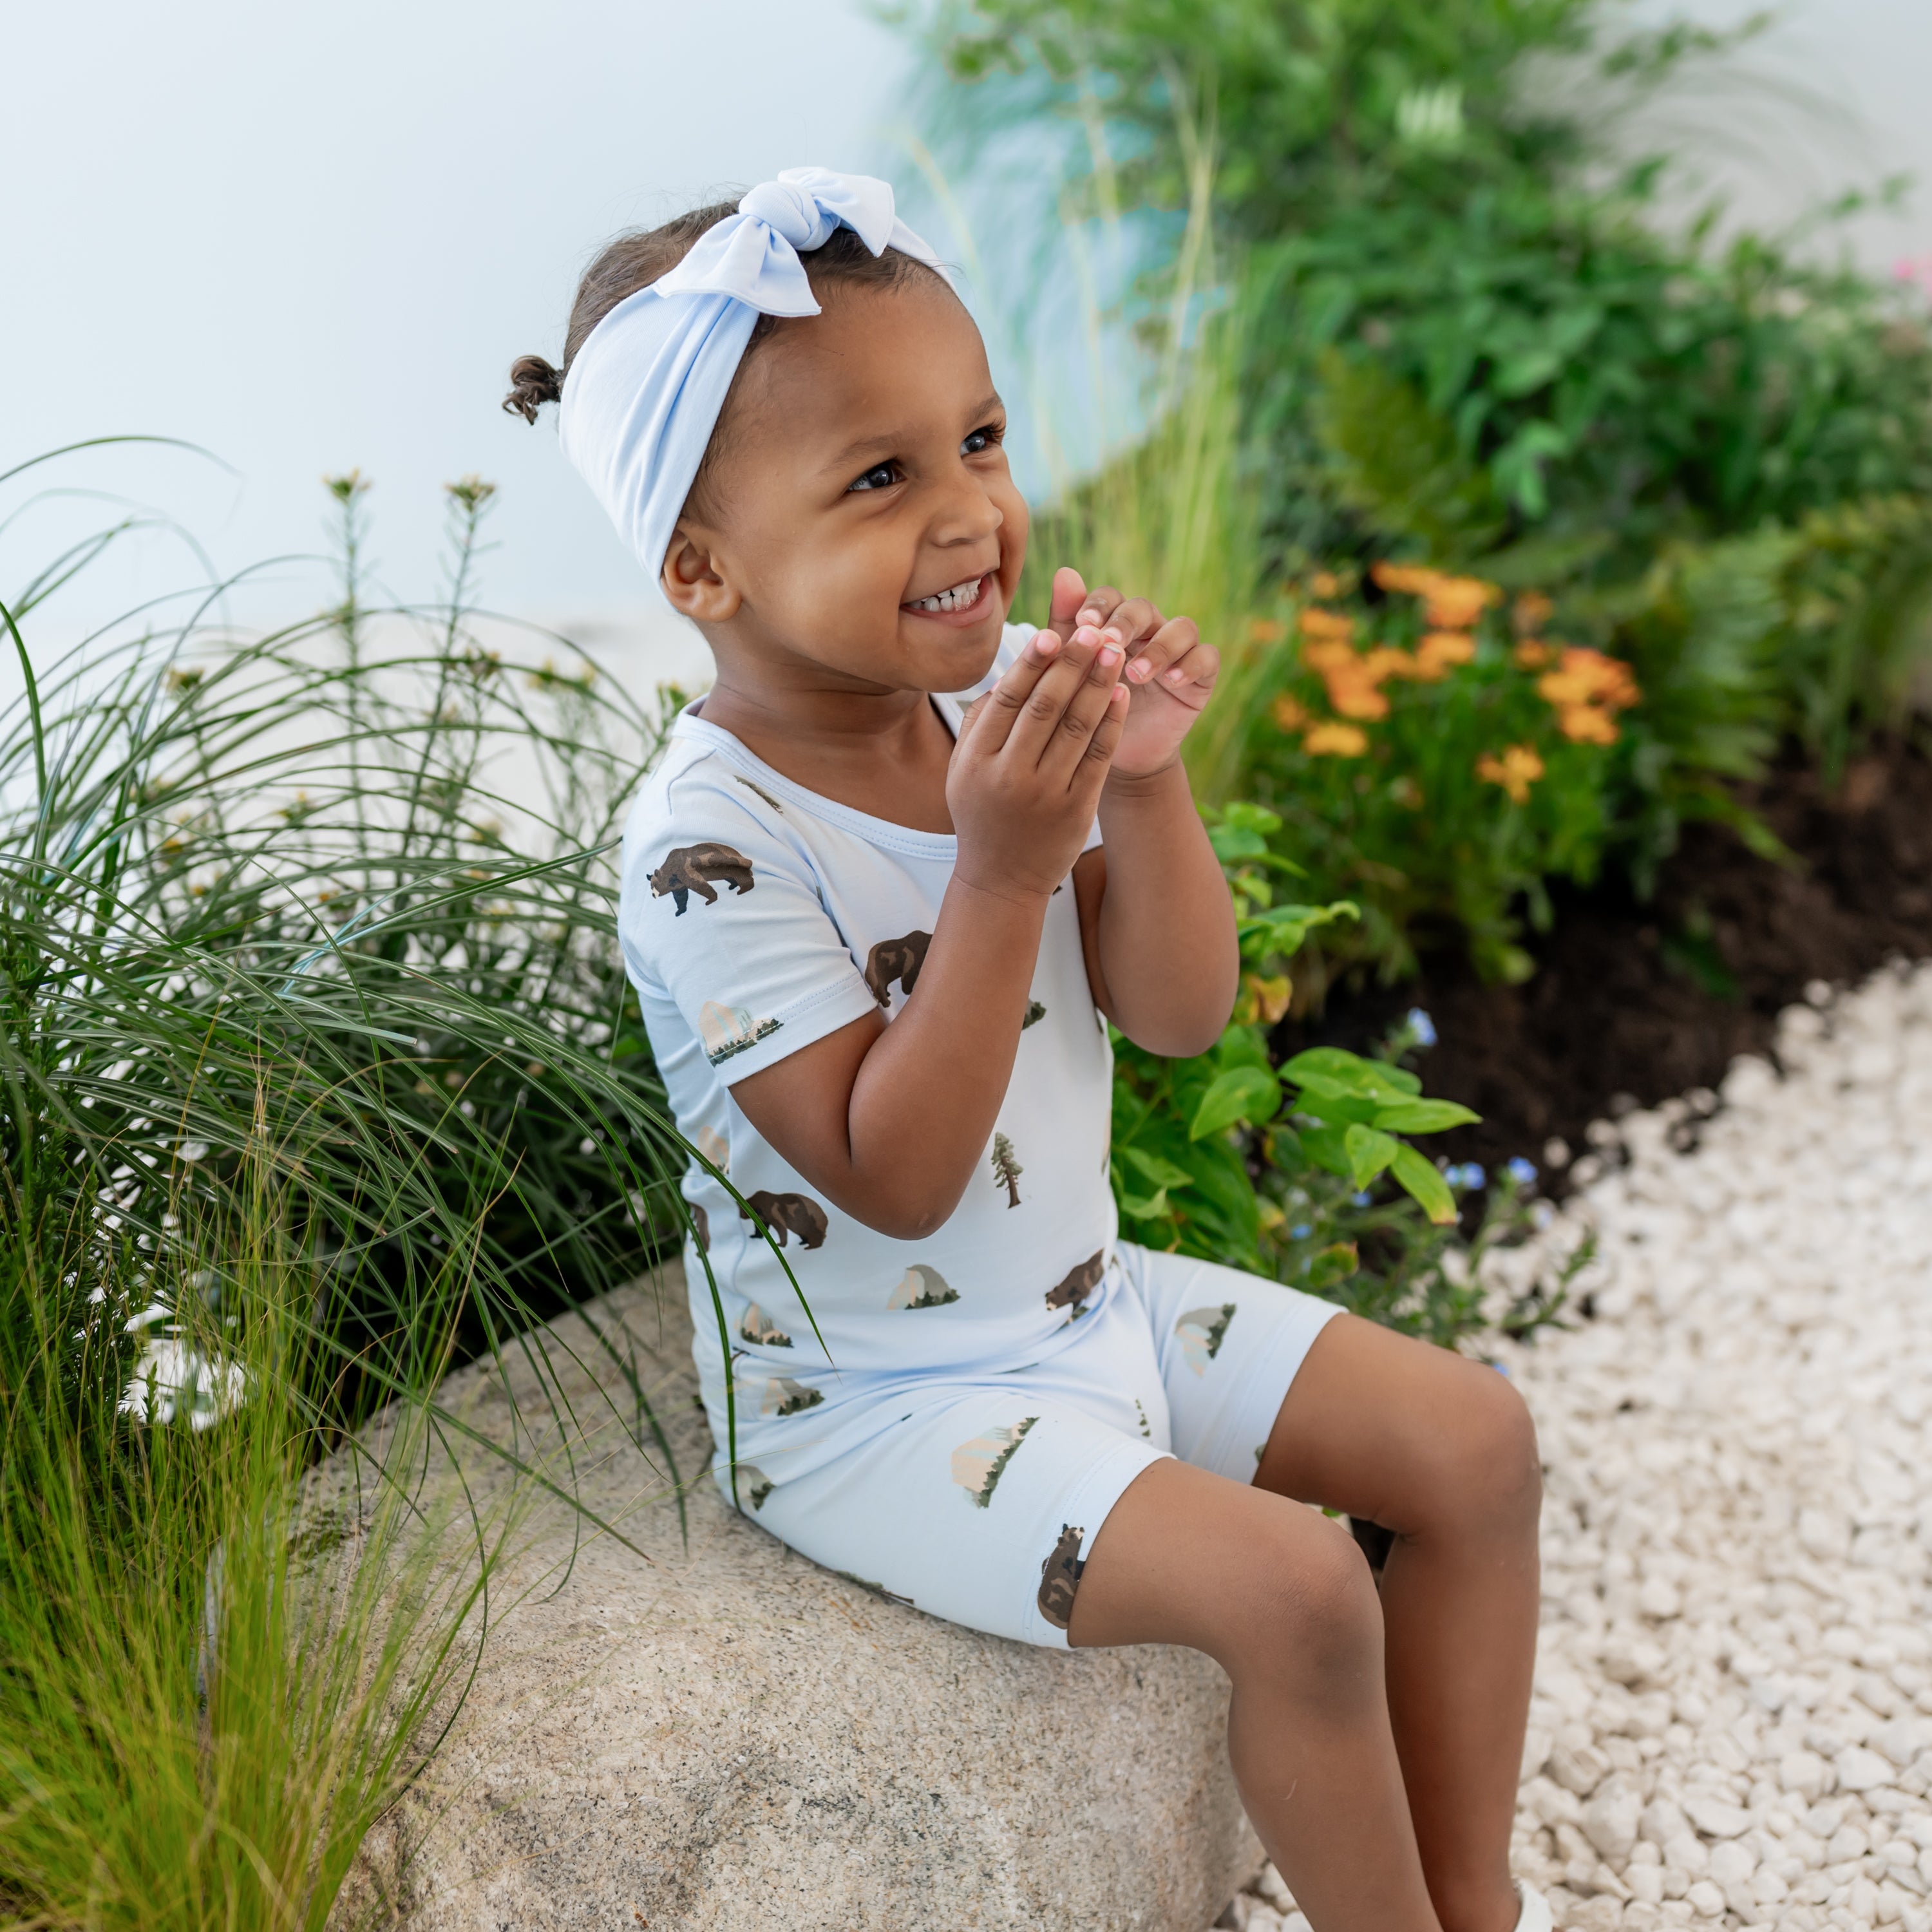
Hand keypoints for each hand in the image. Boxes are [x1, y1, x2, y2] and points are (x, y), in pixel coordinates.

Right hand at [947, 625, 1127, 901]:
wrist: (1001, 878)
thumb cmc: (982, 813)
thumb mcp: (962, 770)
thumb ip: (979, 721)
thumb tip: (1011, 672)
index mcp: (976, 760)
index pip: (1008, 698)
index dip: (1033, 662)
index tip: (1053, 633)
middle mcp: (1009, 775)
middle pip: (1045, 706)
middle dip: (1072, 664)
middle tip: (1094, 630)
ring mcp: (1045, 793)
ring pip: (1076, 726)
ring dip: (1098, 684)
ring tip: (1114, 650)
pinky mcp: (1077, 809)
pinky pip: (1099, 756)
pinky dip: (1111, 721)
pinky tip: (1121, 694)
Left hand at [1044, 567, 1217, 780]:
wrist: (1118, 756)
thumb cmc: (1090, 709)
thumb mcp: (1074, 673)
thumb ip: (1067, 627)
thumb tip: (1064, 572)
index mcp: (1114, 624)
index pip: (1110, 598)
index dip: (1098, 605)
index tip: (1083, 623)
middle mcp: (1149, 629)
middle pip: (1143, 608)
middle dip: (1126, 623)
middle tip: (1110, 643)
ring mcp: (1179, 650)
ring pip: (1181, 628)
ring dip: (1159, 647)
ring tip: (1137, 673)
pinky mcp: (1201, 674)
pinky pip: (1206, 657)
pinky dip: (1191, 665)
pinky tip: (1172, 682)